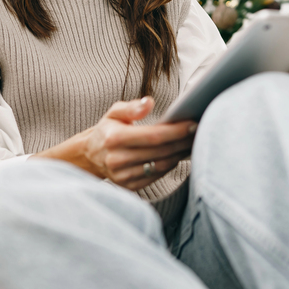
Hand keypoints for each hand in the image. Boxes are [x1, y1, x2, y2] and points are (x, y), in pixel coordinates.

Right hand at [35, 97, 196, 190]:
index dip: (176, 131)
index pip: (153, 136)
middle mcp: (117, 159)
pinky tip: (178, 154)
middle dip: (183, 141)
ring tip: (191, 142)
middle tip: (198, 131)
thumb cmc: (107, 130)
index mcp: (114, 138)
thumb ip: (132, 107)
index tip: (192, 123)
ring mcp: (123, 176)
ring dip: (179, 154)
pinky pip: (156, 176)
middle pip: (161, 151)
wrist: (89, 156)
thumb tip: (149, 102)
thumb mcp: (114, 113)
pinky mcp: (129, 186)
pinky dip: (170, 165)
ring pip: (161, 165)